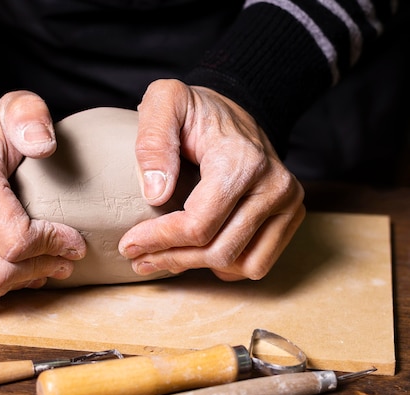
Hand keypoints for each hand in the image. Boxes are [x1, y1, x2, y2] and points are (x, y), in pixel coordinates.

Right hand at [0, 91, 85, 307]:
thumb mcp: (18, 110)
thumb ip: (32, 118)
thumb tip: (42, 146)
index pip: (15, 240)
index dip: (53, 248)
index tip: (73, 243)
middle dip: (38, 271)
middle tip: (61, 261)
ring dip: (13, 287)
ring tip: (34, 267)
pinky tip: (3, 270)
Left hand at [119, 79, 304, 280]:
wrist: (233, 109)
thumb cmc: (195, 109)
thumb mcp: (164, 102)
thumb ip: (153, 141)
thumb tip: (156, 194)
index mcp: (241, 160)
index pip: (199, 224)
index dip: (160, 241)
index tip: (129, 245)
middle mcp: (274, 185)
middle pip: (218, 250)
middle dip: (172, 258)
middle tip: (139, 257)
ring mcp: (287, 203)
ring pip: (239, 264)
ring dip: (197, 266)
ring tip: (165, 255)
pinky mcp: (290, 215)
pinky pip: (257, 263)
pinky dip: (226, 265)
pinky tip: (197, 251)